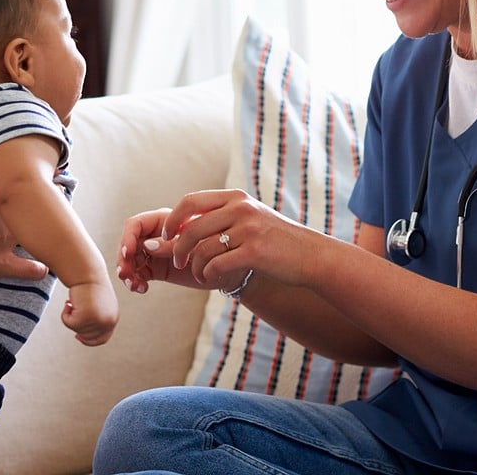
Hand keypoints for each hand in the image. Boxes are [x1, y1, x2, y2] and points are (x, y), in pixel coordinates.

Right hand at [0, 132, 47, 296]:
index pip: (11, 175)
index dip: (20, 175)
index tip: (33, 172)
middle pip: (30, 198)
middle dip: (43, 195)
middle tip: (57, 192)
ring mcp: (0, 238)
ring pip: (34, 228)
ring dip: (43, 226)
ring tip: (53, 223)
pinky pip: (28, 267)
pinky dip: (37, 268)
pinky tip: (43, 265)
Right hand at [61, 280, 118, 345]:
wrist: (87, 272)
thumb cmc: (92, 286)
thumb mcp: (100, 306)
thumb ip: (97, 320)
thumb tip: (84, 336)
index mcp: (113, 318)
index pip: (103, 339)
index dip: (89, 341)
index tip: (78, 336)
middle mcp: (108, 321)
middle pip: (87, 336)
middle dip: (78, 324)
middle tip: (75, 309)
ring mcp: (97, 320)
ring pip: (76, 329)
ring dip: (72, 316)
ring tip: (76, 301)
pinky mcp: (84, 317)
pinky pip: (68, 322)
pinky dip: (65, 313)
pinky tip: (69, 301)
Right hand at [117, 207, 209, 293]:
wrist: (228, 267)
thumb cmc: (216, 248)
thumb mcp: (196, 245)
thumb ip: (171, 245)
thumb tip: (145, 246)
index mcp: (164, 221)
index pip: (136, 224)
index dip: (128, 237)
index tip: (128, 253)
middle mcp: (156, 235)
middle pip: (129, 243)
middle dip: (123, 259)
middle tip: (125, 275)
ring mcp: (155, 252)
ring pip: (130, 260)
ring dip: (127, 272)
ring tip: (134, 285)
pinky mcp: (156, 268)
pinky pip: (137, 273)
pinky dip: (135, 281)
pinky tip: (141, 288)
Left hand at [126, 189, 313, 295]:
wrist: (310, 254)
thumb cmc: (275, 239)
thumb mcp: (249, 218)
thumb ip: (220, 218)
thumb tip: (180, 227)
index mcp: (236, 197)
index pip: (191, 201)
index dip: (173, 219)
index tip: (166, 235)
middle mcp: (241, 209)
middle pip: (192, 227)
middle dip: (177, 248)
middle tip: (177, 262)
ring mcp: (249, 229)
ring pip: (202, 249)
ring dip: (194, 266)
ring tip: (198, 274)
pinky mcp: (255, 252)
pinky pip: (217, 265)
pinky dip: (208, 274)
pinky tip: (211, 278)